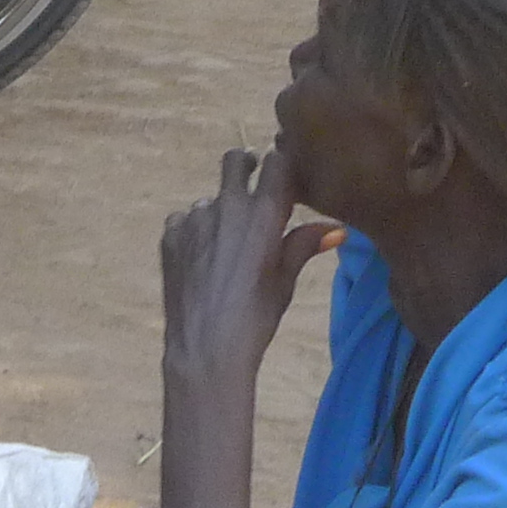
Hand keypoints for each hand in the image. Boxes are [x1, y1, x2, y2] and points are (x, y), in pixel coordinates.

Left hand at [158, 146, 341, 404]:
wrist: (206, 347)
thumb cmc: (256, 316)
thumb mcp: (285, 281)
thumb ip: (304, 245)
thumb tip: (336, 228)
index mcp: (263, 214)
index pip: (276, 161)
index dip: (281, 166)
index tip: (283, 179)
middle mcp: (227, 206)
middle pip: (235, 160)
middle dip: (245, 166)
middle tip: (251, 186)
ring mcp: (194, 218)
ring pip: (209, 199)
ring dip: (219, 212)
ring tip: (225, 249)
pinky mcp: (170, 235)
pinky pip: (184, 220)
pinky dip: (194, 232)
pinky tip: (200, 260)